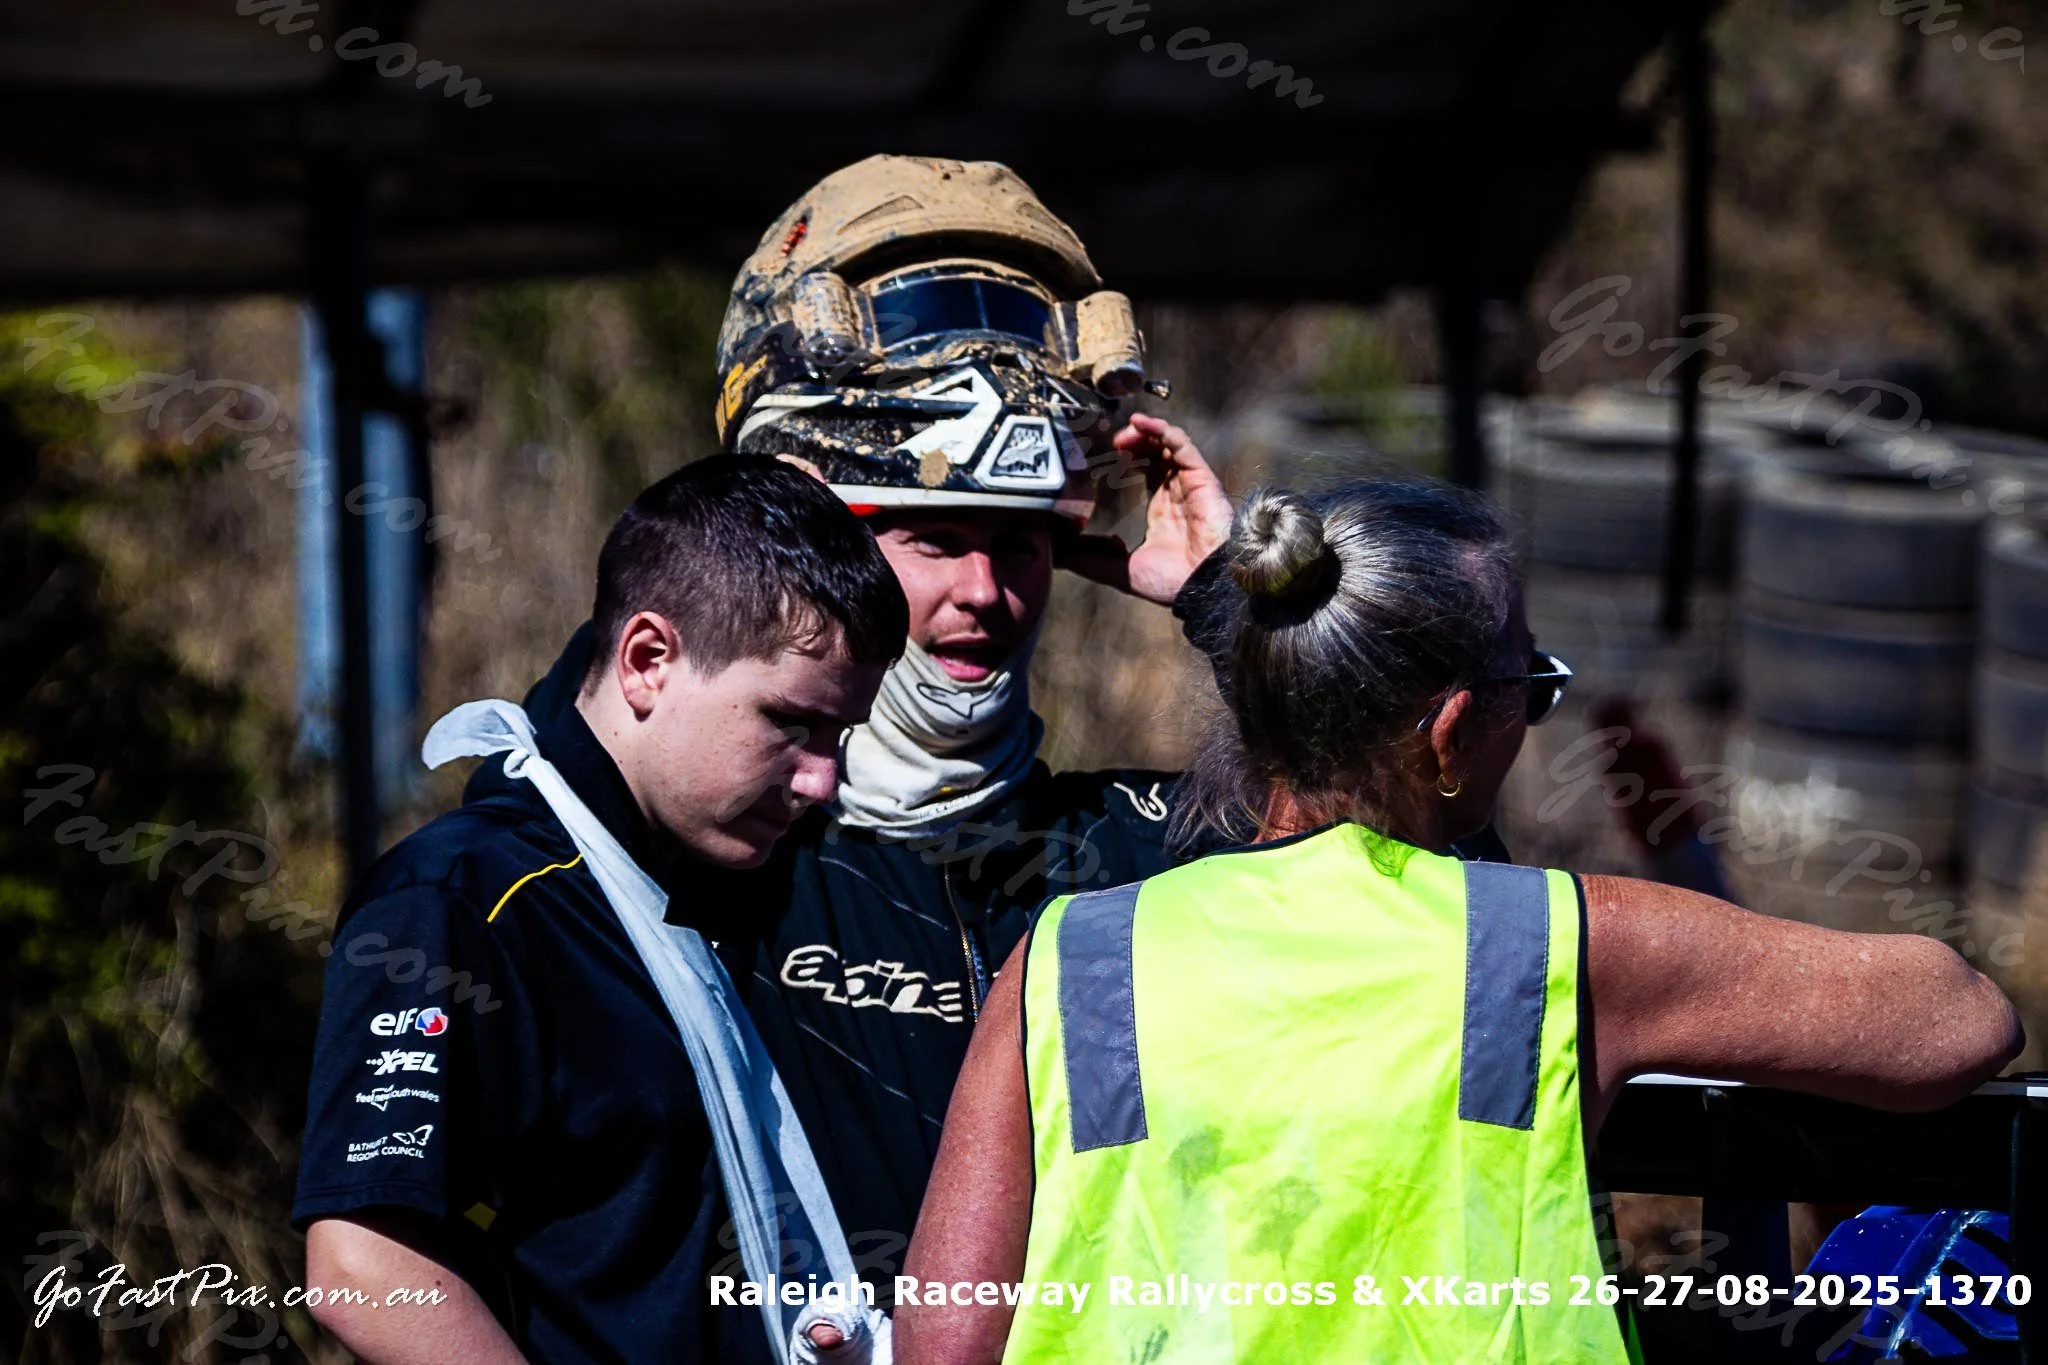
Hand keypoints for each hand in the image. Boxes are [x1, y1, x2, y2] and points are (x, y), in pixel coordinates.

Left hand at [1055, 414, 1232, 604]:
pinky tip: (1140, 424)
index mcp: (1162, 509)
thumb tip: (1054, 551)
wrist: (1205, 590)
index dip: (1125, 456)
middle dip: (1132, 441)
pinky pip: (1182, 445)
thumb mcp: (1119, 569)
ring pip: (1168, 443)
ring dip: (1143, 432)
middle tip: (1108, 443)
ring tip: (1121, 434)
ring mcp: (1190, 483)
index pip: (1145, 469)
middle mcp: (1177, 492)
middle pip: (1156, 451)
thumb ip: (1088, 558)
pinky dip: (1162, 430)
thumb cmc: (1174, 584)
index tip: (1101, 455)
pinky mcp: (1202, 479)